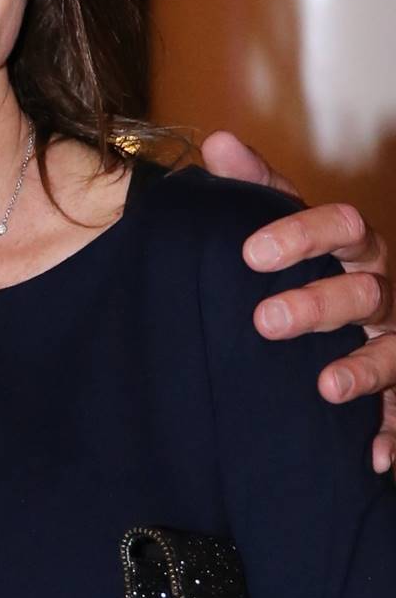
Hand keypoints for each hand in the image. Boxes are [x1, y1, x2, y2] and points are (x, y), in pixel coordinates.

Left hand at [202, 131, 395, 473]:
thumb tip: (218, 141)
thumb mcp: (277, 224)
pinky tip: (372, 457)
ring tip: (324, 388)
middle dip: (319, 305)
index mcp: (355, 247)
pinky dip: (392, 434)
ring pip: (394, 353)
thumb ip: (255, 185)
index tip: (250, 253)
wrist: (325, 324)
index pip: (342, 227)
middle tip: (265, 321)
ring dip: (363, 370)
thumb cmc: (301, 266)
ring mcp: (395, 342)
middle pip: (365, 291)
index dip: (301, 236)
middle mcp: (382, 291)